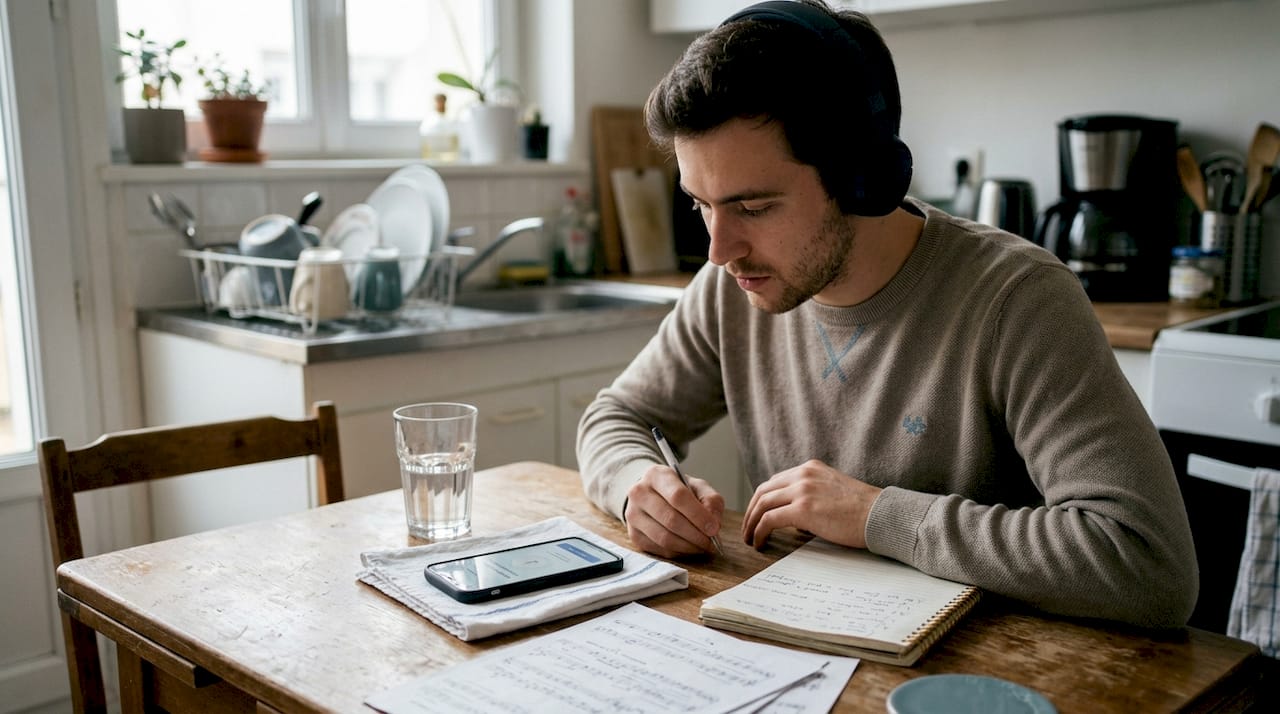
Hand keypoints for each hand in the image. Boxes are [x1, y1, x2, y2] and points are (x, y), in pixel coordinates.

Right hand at [624, 464, 724, 557]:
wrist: (653, 496)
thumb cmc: (678, 491)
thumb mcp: (698, 487)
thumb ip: (710, 500)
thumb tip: (713, 523)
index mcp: (656, 475)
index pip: (677, 496)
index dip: (698, 515)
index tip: (713, 528)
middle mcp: (639, 493)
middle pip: (671, 519)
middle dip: (695, 535)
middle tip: (710, 542)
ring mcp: (633, 515)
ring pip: (664, 538)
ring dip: (688, 546)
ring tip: (702, 546)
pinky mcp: (633, 534)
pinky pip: (659, 549)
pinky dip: (678, 552)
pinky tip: (688, 547)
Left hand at [742, 459, 881, 549]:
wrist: (880, 515)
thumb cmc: (863, 511)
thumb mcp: (833, 493)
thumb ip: (812, 498)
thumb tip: (795, 520)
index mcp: (810, 469)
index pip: (776, 481)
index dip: (762, 499)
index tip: (757, 514)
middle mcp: (803, 475)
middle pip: (764, 490)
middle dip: (751, 510)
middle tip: (747, 528)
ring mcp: (802, 490)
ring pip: (762, 504)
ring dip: (751, 522)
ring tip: (750, 538)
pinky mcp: (803, 509)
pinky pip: (769, 519)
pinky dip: (760, 531)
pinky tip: (760, 542)